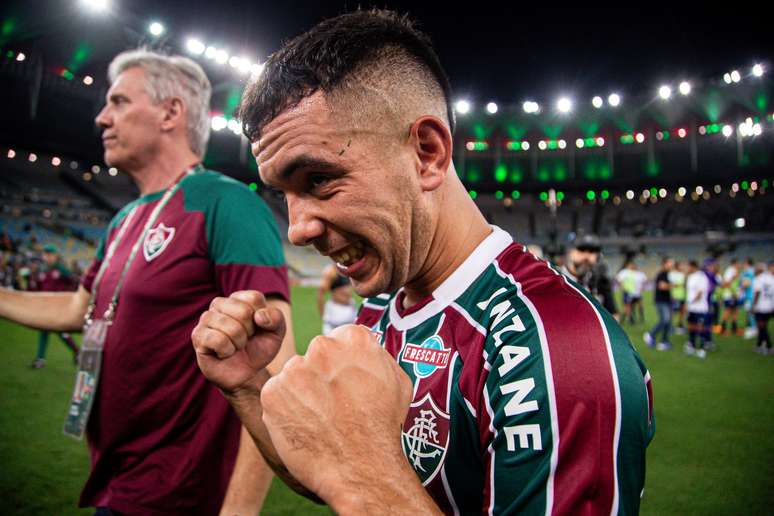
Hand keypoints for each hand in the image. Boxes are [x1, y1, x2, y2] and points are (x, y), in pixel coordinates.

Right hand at [192, 290, 285, 396]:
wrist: (246, 373)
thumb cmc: (259, 348)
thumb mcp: (276, 332)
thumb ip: (276, 318)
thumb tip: (259, 316)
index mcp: (238, 298)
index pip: (254, 298)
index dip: (262, 319)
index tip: (257, 328)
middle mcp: (219, 304)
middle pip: (243, 312)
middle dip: (250, 332)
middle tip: (245, 340)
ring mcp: (206, 319)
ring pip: (231, 327)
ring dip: (239, 342)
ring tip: (235, 346)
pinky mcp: (198, 336)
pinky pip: (218, 340)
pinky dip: (227, 350)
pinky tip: (224, 353)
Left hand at [260, 324, 413, 507]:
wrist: (361, 467)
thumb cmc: (383, 427)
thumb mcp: (397, 381)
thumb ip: (376, 357)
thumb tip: (365, 351)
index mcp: (354, 338)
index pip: (340, 340)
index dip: (342, 364)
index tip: (345, 382)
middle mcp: (322, 347)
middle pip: (315, 355)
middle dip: (320, 374)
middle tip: (332, 404)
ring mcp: (294, 369)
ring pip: (294, 375)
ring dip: (301, 391)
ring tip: (319, 419)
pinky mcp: (272, 393)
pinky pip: (276, 395)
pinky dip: (285, 410)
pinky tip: (304, 426)